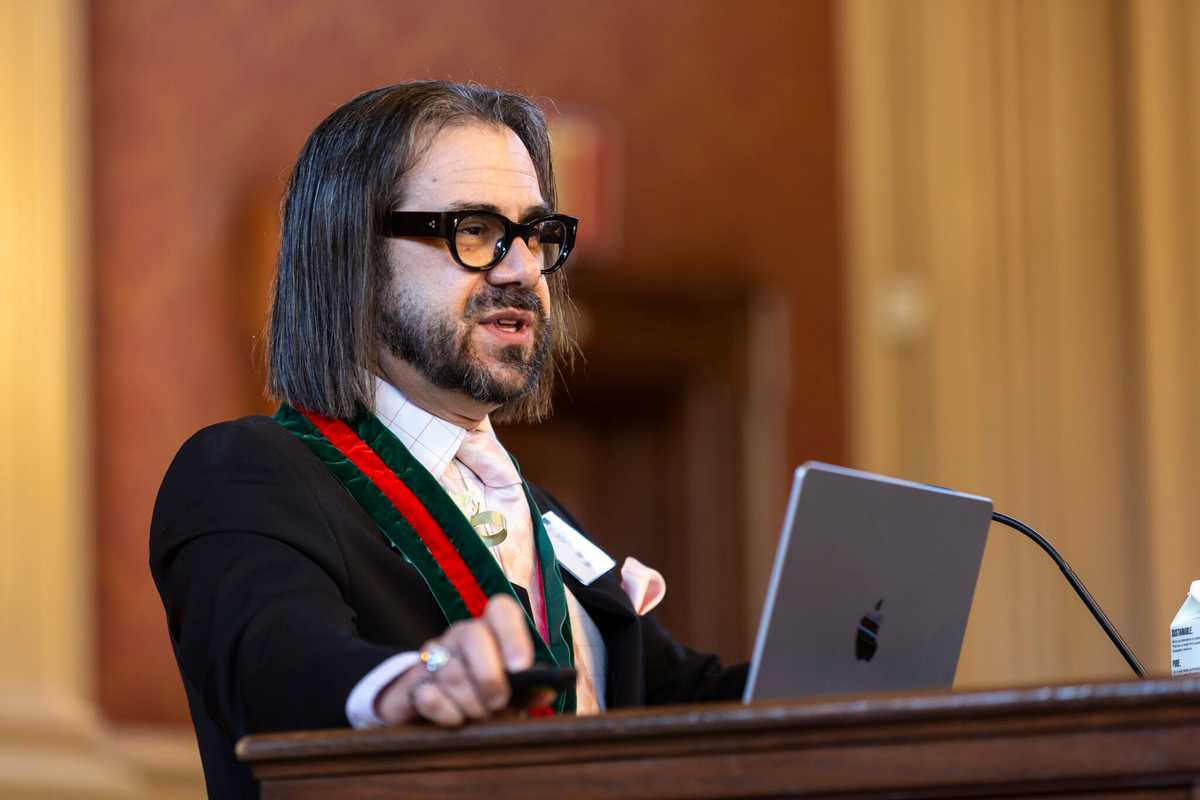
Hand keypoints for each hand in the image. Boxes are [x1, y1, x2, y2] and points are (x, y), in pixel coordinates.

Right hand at [375, 595, 534, 725]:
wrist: (438, 714)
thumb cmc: (485, 698)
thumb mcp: (512, 693)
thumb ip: (529, 691)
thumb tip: (547, 690)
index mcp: (491, 630)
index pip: (501, 609)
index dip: (513, 636)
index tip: (521, 668)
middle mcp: (461, 635)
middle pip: (473, 636)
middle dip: (490, 676)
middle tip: (499, 702)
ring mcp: (434, 655)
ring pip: (452, 671)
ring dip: (471, 702)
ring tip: (481, 717)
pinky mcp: (413, 682)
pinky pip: (429, 695)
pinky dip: (447, 713)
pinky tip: (456, 720)